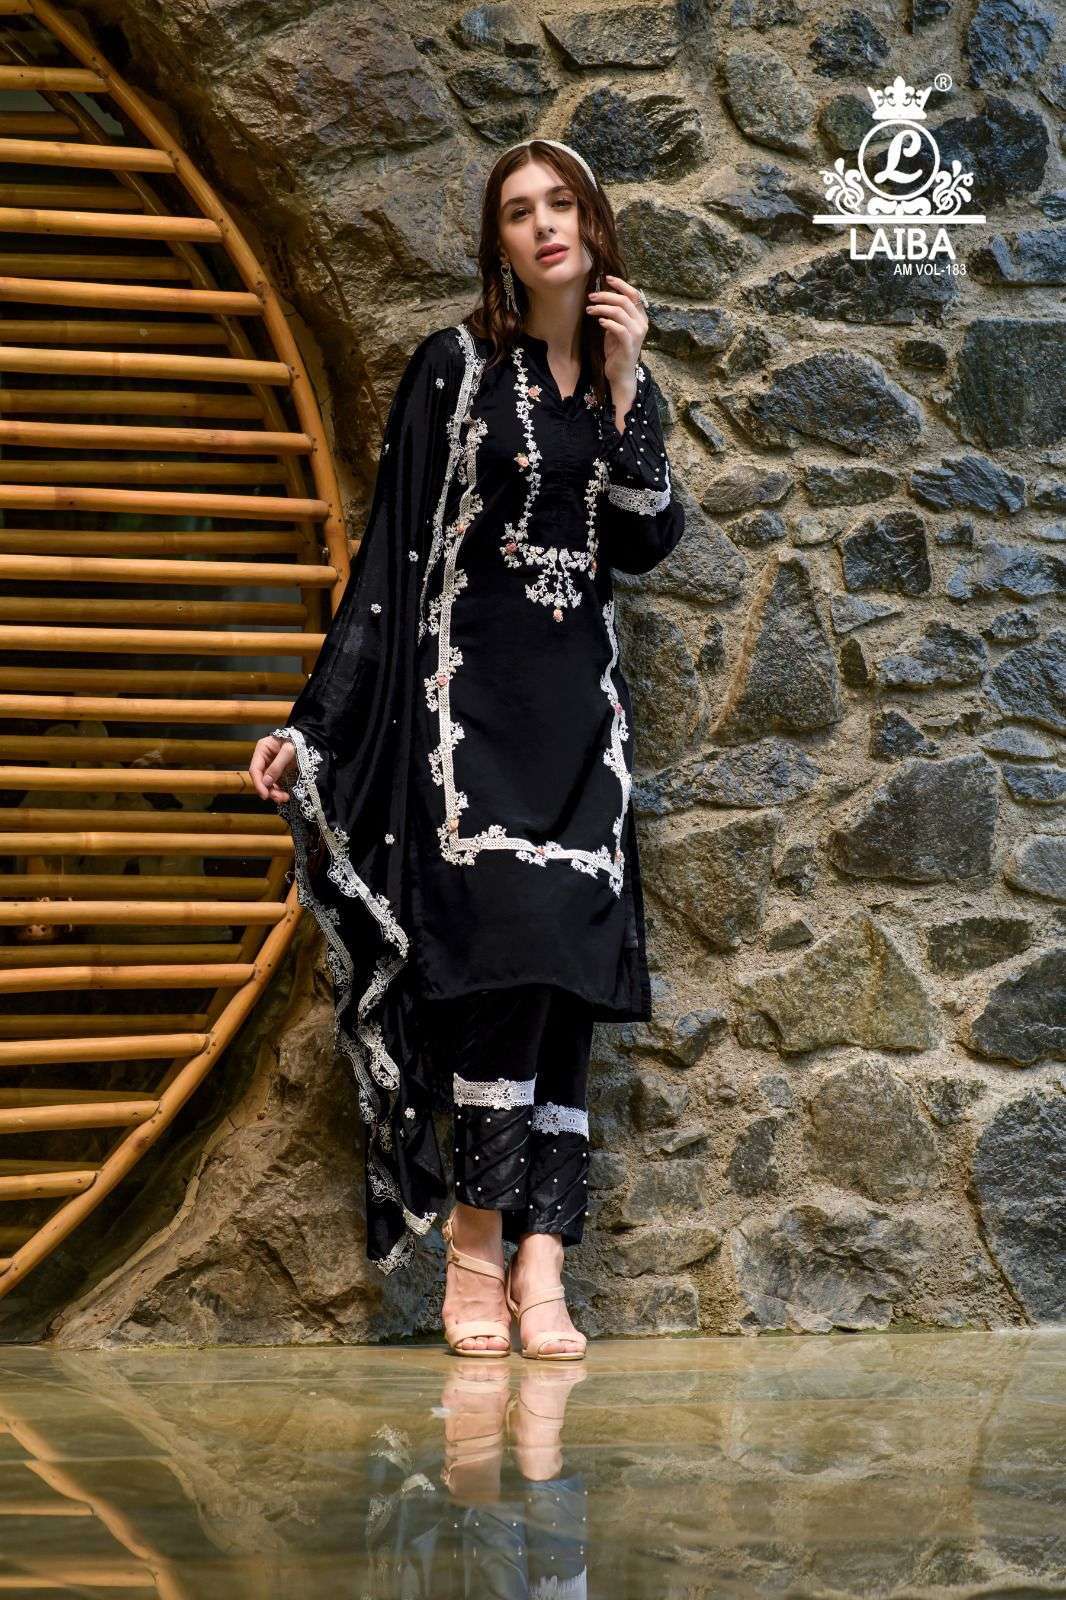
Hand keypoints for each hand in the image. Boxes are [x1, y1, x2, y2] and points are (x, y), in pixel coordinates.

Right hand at [249, 733, 295, 803]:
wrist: (309, 738)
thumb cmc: (298, 741)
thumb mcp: (288, 751)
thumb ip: (277, 766)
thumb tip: (266, 782)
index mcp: (262, 750)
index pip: (255, 769)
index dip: (258, 784)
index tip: (265, 795)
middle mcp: (264, 759)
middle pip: (261, 778)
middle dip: (268, 790)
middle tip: (279, 798)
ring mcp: (271, 766)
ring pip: (268, 783)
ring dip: (274, 792)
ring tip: (284, 798)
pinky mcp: (279, 772)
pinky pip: (276, 784)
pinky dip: (279, 790)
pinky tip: (285, 796)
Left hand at [586, 273, 647, 389]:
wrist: (620, 373)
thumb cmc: (616, 350)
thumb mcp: (615, 328)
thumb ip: (614, 314)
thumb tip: (603, 295)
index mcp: (641, 317)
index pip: (634, 294)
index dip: (621, 284)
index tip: (606, 278)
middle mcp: (641, 324)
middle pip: (625, 300)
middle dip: (606, 295)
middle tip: (591, 297)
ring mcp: (637, 334)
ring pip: (620, 312)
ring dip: (602, 308)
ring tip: (590, 310)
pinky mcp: (629, 345)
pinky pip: (618, 328)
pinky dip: (607, 322)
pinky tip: (599, 322)